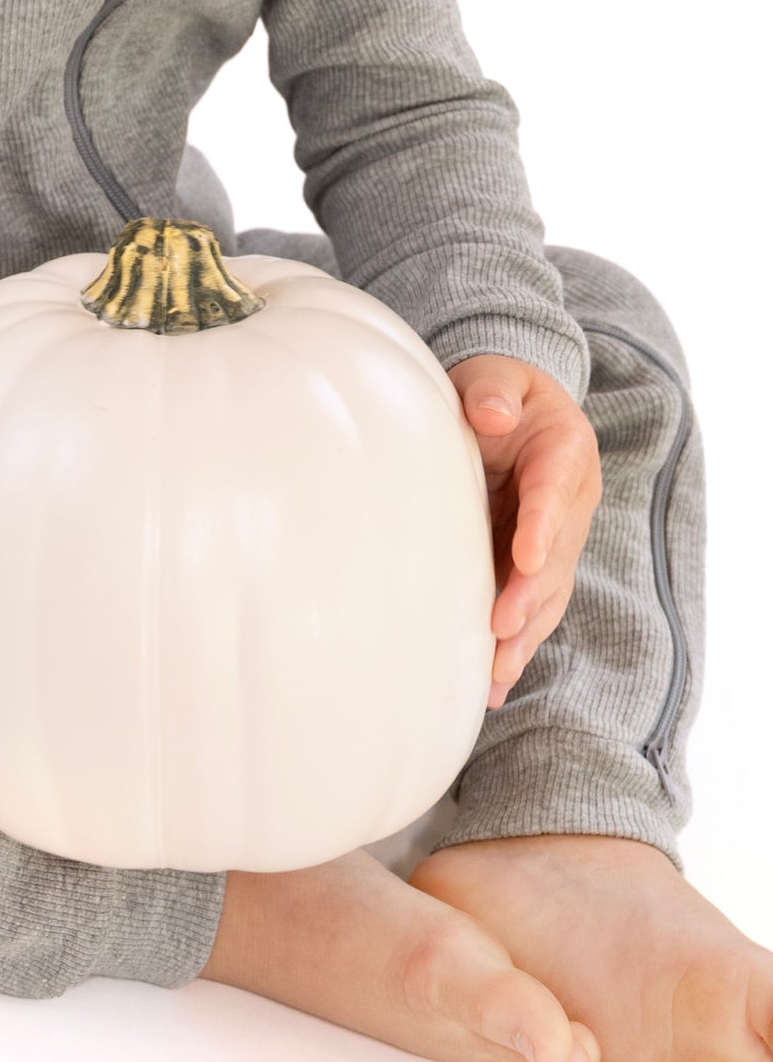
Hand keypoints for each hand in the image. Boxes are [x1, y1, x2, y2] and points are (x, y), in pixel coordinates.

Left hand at [447, 356, 601, 706]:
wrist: (507, 408)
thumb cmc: (496, 390)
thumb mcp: (495, 376)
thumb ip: (493, 390)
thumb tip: (491, 414)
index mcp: (566, 452)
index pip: (554, 491)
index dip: (542, 526)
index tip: (526, 558)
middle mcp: (570, 503)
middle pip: (556, 555)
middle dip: (530, 595)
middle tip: (501, 629)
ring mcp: (557, 539)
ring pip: (547, 593)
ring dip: (524, 635)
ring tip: (496, 673)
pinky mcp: (536, 565)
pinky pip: (532, 608)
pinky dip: (515, 646)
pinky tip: (491, 686)